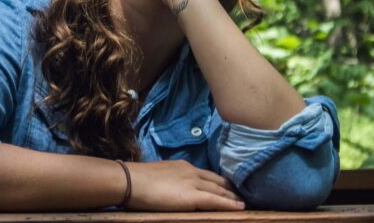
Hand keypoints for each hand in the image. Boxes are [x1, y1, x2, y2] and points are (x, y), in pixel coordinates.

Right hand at [125, 160, 244, 210]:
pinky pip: (217, 201)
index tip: (228, 186)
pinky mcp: (193, 196)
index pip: (207, 174)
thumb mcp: (158, 176)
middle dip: (231, 188)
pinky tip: (240, 207)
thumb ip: (169, 180)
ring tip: (243, 202)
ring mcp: (193, 183)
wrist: (130, 181)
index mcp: (182, 166)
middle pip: (218, 180)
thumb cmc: (137, 180)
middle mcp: (191, 172)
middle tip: (242, 195)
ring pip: (220, 190)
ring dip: (233, 197)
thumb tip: (171, 188)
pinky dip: (230, 204)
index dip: (219, 181)